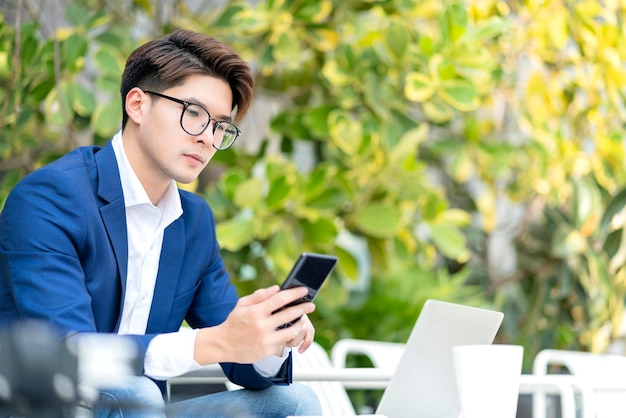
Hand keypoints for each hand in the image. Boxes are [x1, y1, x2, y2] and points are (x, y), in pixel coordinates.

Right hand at [193, 285, 315, 364]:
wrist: (222, 345)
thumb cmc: (234, 322)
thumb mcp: (242, 305)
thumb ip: (260, 295)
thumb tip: (277, 288)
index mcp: (256, 312)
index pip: (280, 299)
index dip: (294, 293)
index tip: (304, 290)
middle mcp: (262, 326)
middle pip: (289, 314)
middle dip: (303, 308)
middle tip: (311, 305)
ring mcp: (266, 340)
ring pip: (291, 330)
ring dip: (300, 324)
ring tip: (302, 320)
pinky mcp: (268, 351)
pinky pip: (283, 342)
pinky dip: (288, 337)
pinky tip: (289, 332)